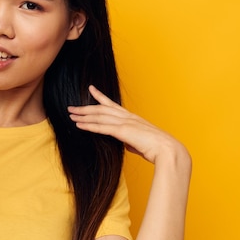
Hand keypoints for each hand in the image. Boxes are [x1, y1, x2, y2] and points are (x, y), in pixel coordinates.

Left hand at [68, 86, 187, 164]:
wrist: (168, 151)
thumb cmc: (158, 149)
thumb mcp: (140, 142)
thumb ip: (131, 140)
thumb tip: (127, 143)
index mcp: (132, 117)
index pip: (112, 104)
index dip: (100, 96)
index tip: (91, 88)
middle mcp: (127, 117)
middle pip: (101, 109)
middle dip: (84, 108)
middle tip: (71, 107)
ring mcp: (125, 123)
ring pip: (99, 116)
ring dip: (83, 116)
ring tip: (71, 115)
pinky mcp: (122, 131)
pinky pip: (101, 127)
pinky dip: (88, 125)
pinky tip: (79, 125)